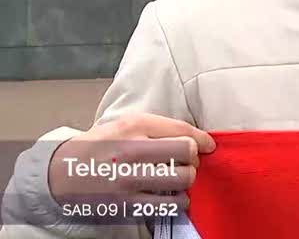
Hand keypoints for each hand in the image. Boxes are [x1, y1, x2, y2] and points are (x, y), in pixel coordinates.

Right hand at [48, 113, 215, 212]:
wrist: (61, 173)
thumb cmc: (102, 146)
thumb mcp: (127, 125)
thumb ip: (162, 127)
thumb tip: (201, 140)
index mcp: (133, 127)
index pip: (182, 131)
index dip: (202, 140)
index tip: (206, 146)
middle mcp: (131, 151)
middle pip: (187, 154)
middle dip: (193, 159)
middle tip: (185, 162)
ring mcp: (128, 180)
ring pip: (182, 179)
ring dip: (187, 180)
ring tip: (177, 178)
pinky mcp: (126, 205)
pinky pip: (170, 205)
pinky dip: (179, 201)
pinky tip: (170, 195)